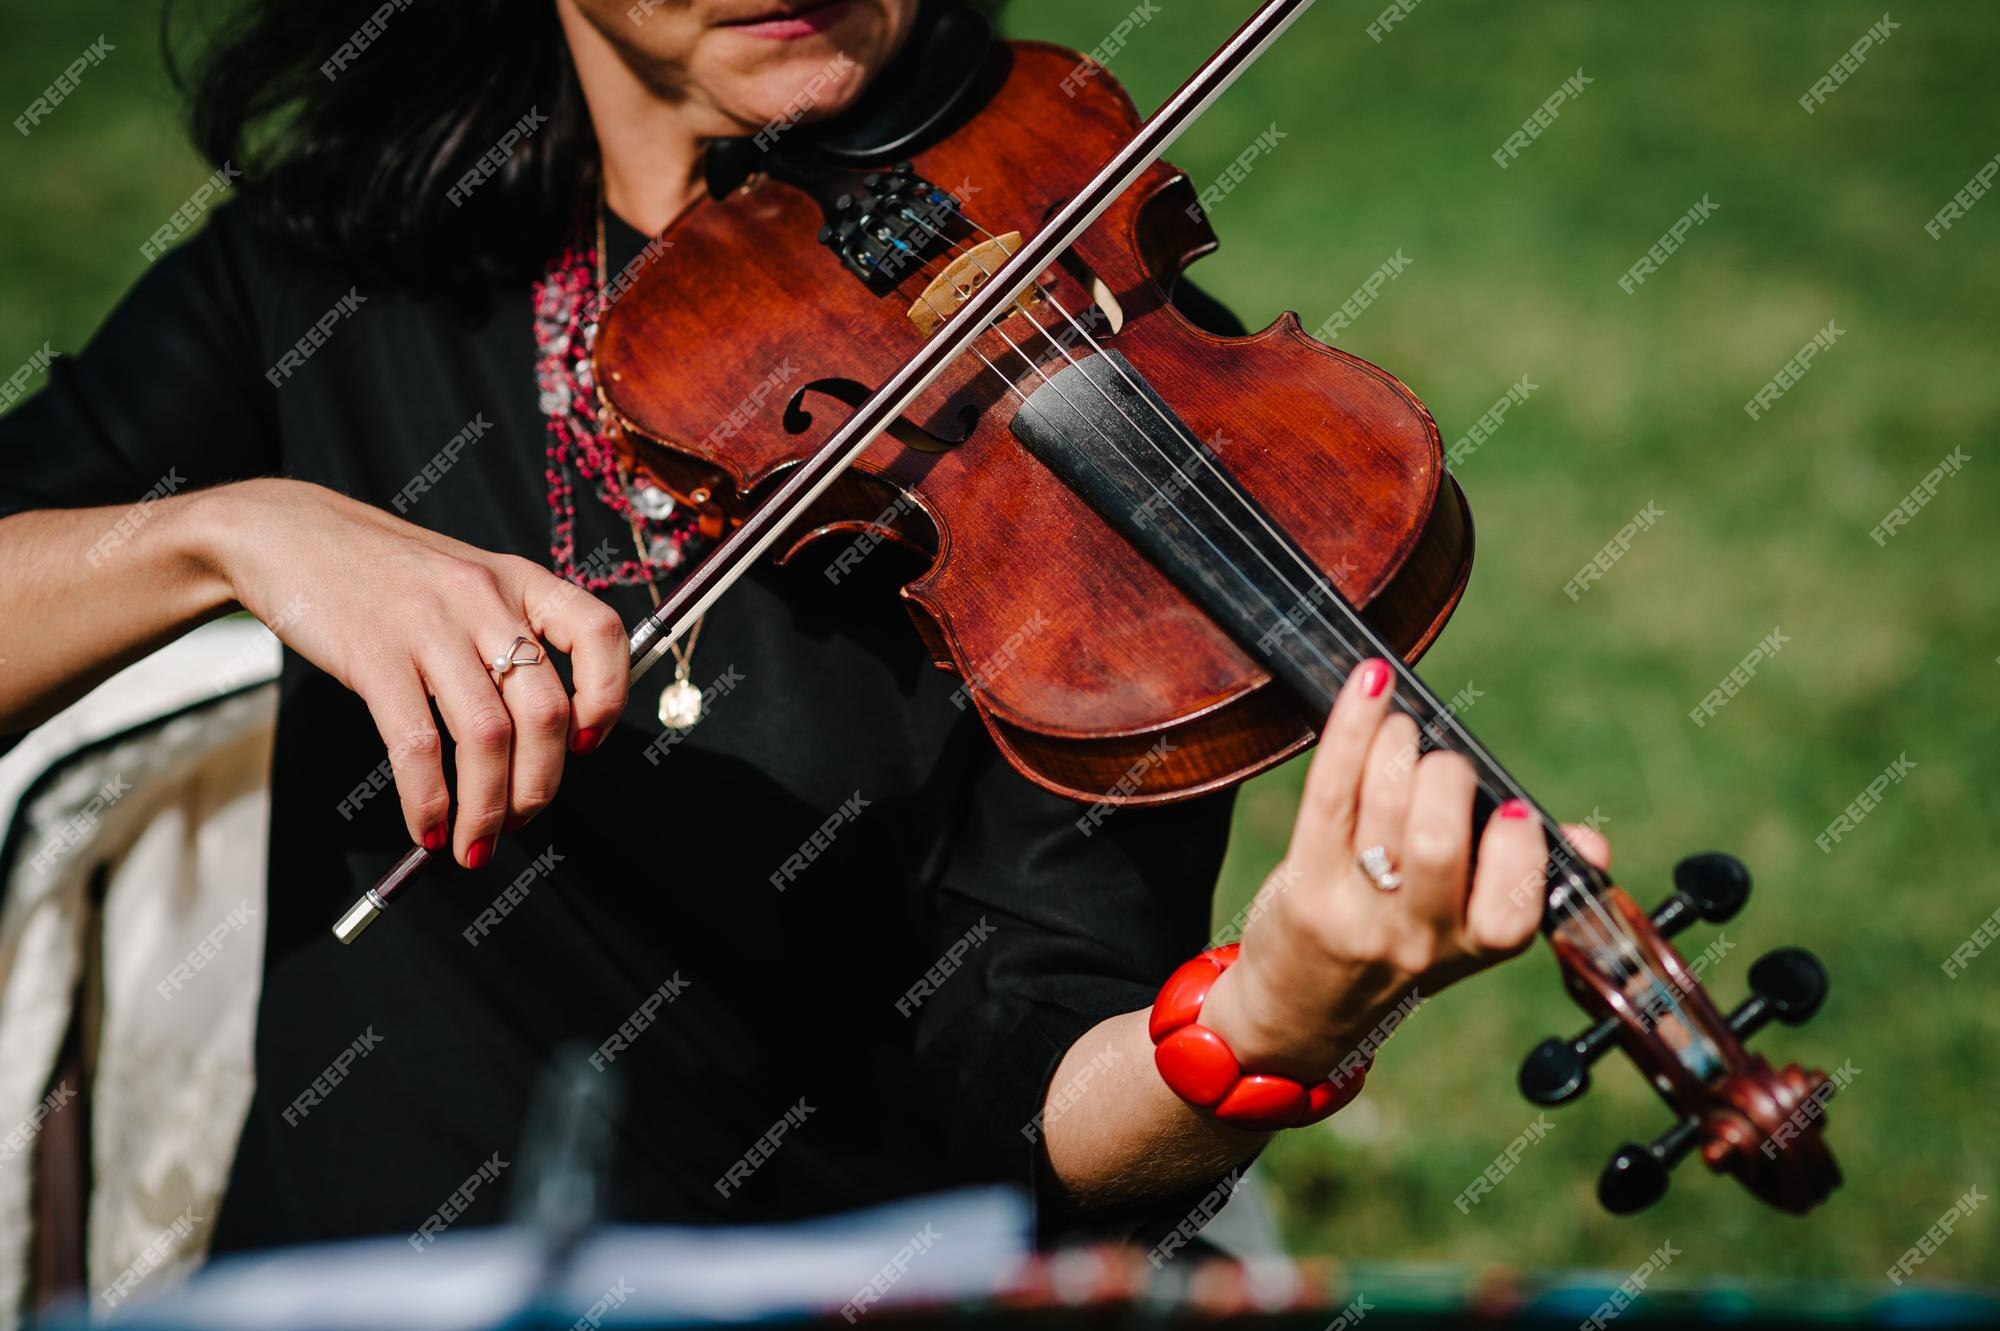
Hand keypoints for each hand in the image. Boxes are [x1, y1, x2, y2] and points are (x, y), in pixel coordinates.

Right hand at [197, 479, 629, 865]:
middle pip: (545, 710)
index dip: (608, 698)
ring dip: (488, 809)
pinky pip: (416, 744)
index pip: (600, 634)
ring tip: (475, 845)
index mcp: (519, 580)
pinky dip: (428, 800)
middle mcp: (484, 598)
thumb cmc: (386, 573)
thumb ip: (507, 638)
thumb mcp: (466, 583)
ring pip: (487, 737)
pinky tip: (427, 826)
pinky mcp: (374, 655)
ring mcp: (430, 625)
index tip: (587, 744)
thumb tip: (540, 743)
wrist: (290, 535)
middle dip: (540, 785)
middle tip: (522, 821)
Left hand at [1199, 657, 1610, 1082]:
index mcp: (1477, 946)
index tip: (1511, 808)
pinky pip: (1329, 792)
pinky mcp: (1305, 886)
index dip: (1517, 845)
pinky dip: (1352, 728)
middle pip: (1437, 841)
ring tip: (1399, 729)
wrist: (1300, 1012)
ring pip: (1382, 809)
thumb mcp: (1468, 933)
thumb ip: (1527, 884)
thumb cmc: (1395, 945)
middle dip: (1445, 778)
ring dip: (1396, 744)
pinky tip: (1369, 686)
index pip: (1513, 905)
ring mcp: (1356, 914)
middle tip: (1439, 763)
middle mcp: (1418, 938)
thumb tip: (1593, 847)